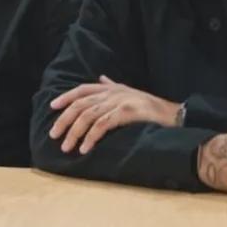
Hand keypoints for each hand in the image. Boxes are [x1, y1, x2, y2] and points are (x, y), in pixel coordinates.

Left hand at [49, 75, 179, 153]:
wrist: (174, 115)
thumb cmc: (151, 107)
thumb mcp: (130, 92)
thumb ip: (113, 86)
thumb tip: (101, 78)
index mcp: (111, 88)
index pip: (82, 89)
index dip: (66, 97)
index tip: (52, 107)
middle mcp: (112, 93)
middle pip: (80, 104)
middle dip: (64, 120)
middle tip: (54, 135)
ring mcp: (118, 102)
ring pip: (87, 116)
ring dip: (74, 132)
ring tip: (67, 147)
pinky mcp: (126, 113)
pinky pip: (102, 125)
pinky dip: (90, 137)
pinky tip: (84, 148)